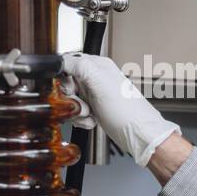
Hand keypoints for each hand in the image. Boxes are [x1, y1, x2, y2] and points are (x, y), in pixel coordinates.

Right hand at [60, 54, 180, 167]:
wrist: (138, 134)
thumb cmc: (126, 110)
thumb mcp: (99, 81)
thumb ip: (77, 65)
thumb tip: (58, 61)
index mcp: (97, 65)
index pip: (68, 62)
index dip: (63, 78)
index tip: (70, 89)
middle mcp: (95, 78)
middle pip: (65, 84)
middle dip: (69, 98)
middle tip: (82, 104)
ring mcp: (94, 95)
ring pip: (68, 100)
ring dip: (75, 111)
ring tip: (89, 113)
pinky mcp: (94, 110)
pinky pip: (75, 113)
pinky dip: (81, 120)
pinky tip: (92, 121)